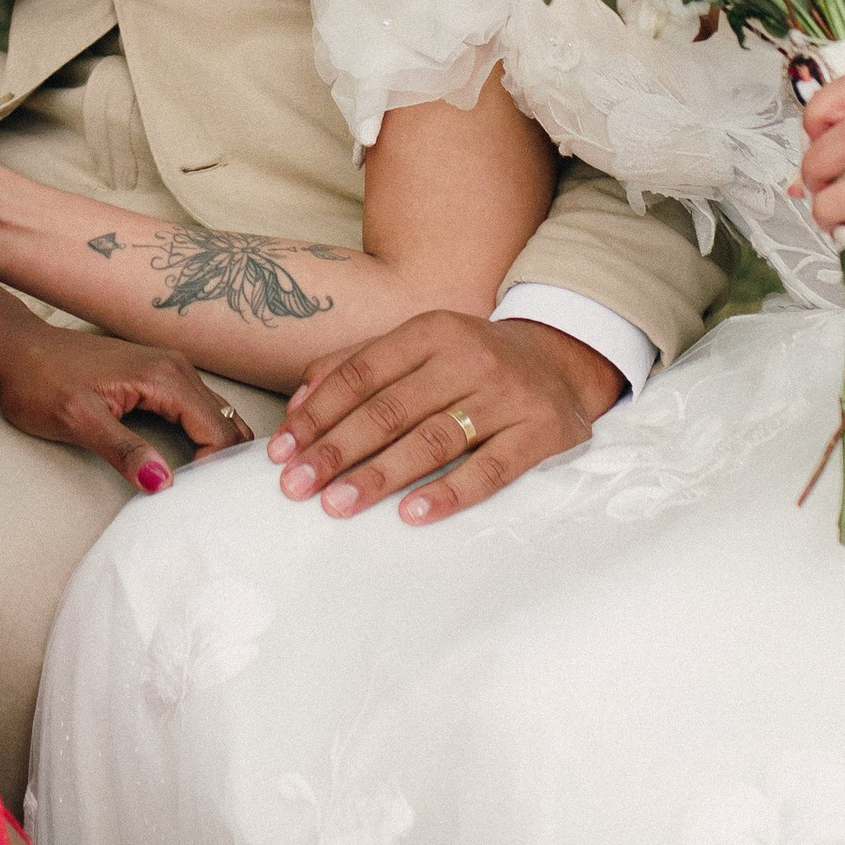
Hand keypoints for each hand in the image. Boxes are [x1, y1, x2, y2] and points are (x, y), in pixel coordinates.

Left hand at [0, 329, 254, 493]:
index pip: (217, 428)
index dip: (216, 468)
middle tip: (214, 503)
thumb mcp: (79, 420)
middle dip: (226, 460)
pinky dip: (203, 435)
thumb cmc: (40, 382)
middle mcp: (176, 367)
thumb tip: (164, 483)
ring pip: (214, 414)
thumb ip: (124, 451)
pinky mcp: (156, 376)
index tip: (199, 501)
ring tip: (207, 489)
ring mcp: (168, 368)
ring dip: (218, 448)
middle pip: (226, 420)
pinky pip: (196, 408)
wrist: (15, 349)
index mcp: (165, 377)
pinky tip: (192, 463)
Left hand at [269, 312, 623, 523]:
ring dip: (381, 475)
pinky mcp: (539, 434)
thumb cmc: (471, 361)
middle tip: (297, 486)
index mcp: (432, 330)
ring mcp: (506, 396)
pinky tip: (412, 514)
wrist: (562, 361)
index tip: (282, 451)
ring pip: (433, 439)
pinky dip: (449, 493)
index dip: (318, 414)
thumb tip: (298, 404)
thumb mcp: (420, 346)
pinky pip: (489, 470)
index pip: (362, 374)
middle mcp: (468, 358)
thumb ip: (358, 365)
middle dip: (337, 450)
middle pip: (391, 408)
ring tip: (339, 504)